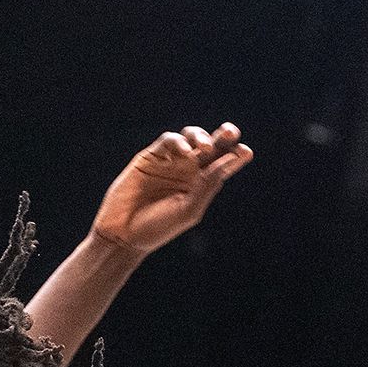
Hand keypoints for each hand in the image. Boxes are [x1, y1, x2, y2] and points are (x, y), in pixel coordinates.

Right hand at [91, 123, 252, 254]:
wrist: (122, 234)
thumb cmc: (157, 228)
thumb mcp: (188, 210)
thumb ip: (207, 185)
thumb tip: (227, 160)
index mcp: (201, 184)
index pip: (224, 164)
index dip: (236, 155)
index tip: (245, 152)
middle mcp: (188, 170)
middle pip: (211, 145)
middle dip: (223, 135)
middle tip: (231, 131)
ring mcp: (169, 162)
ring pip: (191, 137)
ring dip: (200, 136)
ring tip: (205, 147)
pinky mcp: (150, 157)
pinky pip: (168, 141)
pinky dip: (178, 141)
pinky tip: (184, 151)